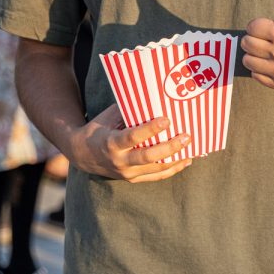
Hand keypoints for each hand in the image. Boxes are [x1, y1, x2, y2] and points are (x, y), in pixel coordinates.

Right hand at [68, 104, 192, 181]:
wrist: (82, 155)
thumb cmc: (99, 129)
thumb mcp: (108, 116)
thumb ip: (127, 109)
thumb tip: (151, 95)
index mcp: (111, 142)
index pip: (132, 137)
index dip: (150, 129)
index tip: (166, 119)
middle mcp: (119, 161)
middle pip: (148, 157)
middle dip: (169, 147)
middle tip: (186, 136)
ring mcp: (127, 173)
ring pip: (155, 169)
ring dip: (175, 158)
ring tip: (191, 147)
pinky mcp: (133, 179)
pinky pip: (156, 176)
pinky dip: (173, 169)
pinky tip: (186, 160)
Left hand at [241, 0, 273, 89]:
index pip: (251, 27)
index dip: (259, 25)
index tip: (271, 27)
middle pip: (246, 44)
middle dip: (255, 39)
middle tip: (269, 39)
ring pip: (247, 60)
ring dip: (255, 55)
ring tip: (270, 50)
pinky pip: (254, 75)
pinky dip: (260, 69)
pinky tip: (273, 63)